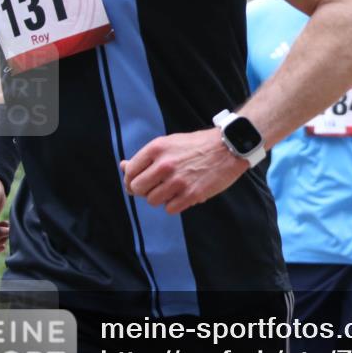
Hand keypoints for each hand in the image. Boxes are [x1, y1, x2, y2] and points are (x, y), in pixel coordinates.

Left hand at [121, 129, 247, 214]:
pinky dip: (174, 205)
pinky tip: (183, 195)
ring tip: (173, 190)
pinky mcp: (191, 194)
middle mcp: (164, 164)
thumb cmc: (198, 145)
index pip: (130, 172)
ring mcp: (178, 180)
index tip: (141, 182)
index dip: (132, 180)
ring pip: (152, 201)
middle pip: (137, 189)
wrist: (229, 147)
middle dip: (144, 190)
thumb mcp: (169, 143)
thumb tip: (123, 167)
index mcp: (156, 148)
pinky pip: (170, 209)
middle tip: (156, 187)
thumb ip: (146, 157)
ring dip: (160, 198)